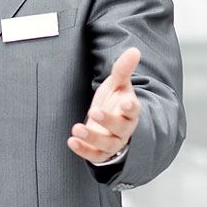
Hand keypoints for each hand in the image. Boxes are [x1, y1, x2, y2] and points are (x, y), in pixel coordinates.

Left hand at [68, 47, 140, 163]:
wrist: (108, 121)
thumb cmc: (115, 101)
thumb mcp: (118, 84)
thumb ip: (123, 69)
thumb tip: (134, 50)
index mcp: (130, 111)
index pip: (134, 111)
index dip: (131, 108)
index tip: (125, 103)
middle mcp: (124, 129)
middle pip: (120, 129)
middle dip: (108, 121)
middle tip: (94, 111)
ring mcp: (113, 142)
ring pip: (107, 145)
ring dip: (92, 138)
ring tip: (76, 129)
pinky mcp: (101, 152)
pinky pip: (95, 156)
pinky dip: (84, 151)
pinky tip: (71, 142)